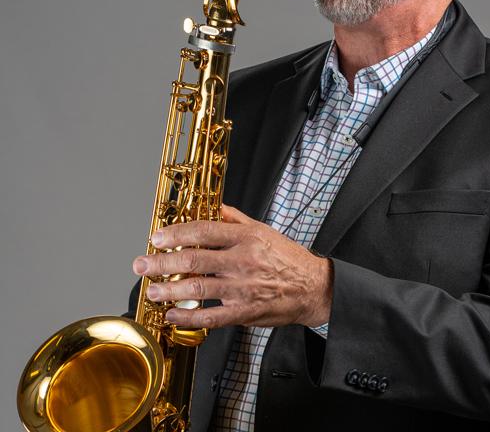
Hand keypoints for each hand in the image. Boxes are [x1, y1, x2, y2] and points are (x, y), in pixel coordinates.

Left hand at [132, 204, 332, 328]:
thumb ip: (235, 219)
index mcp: (246, 237)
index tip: (157, 238)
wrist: (313, 288)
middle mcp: (242, 260)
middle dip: (161, 262)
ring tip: (152, 289)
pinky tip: (172, 315)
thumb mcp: (264, 230)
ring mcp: (242, 288)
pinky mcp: (244, 312)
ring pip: (196, 288)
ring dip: (168, 289)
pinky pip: (209, 317)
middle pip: (193, 259)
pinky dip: (187, 317)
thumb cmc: (289, 258)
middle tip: (142, 264)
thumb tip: (213, 206)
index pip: (203, 231)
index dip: (176, 233)